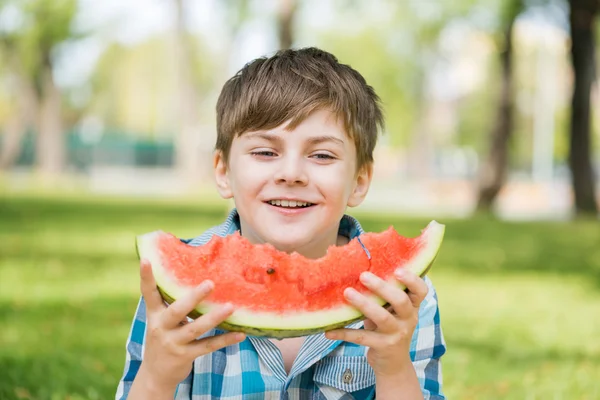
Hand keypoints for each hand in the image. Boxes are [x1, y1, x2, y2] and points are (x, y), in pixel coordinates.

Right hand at [137, 259, 245, 390]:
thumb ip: (173, 304)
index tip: (147, 259)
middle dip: (193, 297)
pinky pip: (208, 346)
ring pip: (196, 328)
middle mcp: (161, 328)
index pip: (149, 293)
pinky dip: (225, 340)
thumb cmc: (164, 339)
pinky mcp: (185, 356)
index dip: (146, 277)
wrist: (155, 376)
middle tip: (210, 283)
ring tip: (231, 307)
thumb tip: (198, 279)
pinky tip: (240, 334)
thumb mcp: (162, 321)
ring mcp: (173, 343)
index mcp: (154, 315)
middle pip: (177, 310)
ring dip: (215, 318)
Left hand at [324, 269, 427, 375]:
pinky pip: (361, 337)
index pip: (421, 291)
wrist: (393, 363)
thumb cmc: (389, 328)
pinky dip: (344, 333)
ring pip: (382, 317)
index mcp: (412, 307)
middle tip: (363, 276)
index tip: (398, 270)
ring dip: (363, 304)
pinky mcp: (382, 346)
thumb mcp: (391, 311)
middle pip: (400, 300)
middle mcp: (408, 319)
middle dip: (382, 287)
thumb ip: (383, 296)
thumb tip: (358, 271)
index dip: (412, 280)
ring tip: (347, 293)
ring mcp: (396, 333)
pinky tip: (329, 331)